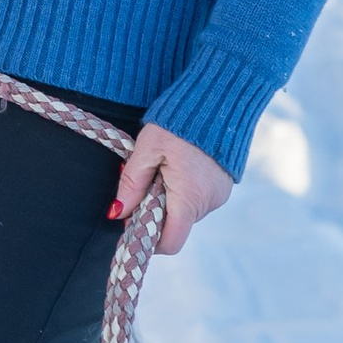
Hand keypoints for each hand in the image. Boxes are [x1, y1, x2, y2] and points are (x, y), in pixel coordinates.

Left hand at [110, 121, 232, 255]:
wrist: (217, 100)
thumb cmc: (178, 123)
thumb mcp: (147, 149)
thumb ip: (131, 184)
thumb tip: (117, 213)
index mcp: (189, 198)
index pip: (170, 243)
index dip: (149, 238)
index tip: (134, 219)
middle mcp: (208, 202)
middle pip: (176, 226)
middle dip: (157, 212)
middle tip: (146, 182)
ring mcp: (219, 195)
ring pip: (186, 212)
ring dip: (171, 200)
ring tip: (165, 168)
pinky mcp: (224, 187)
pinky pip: (199, 200)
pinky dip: (185, 191)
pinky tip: (181, 166)